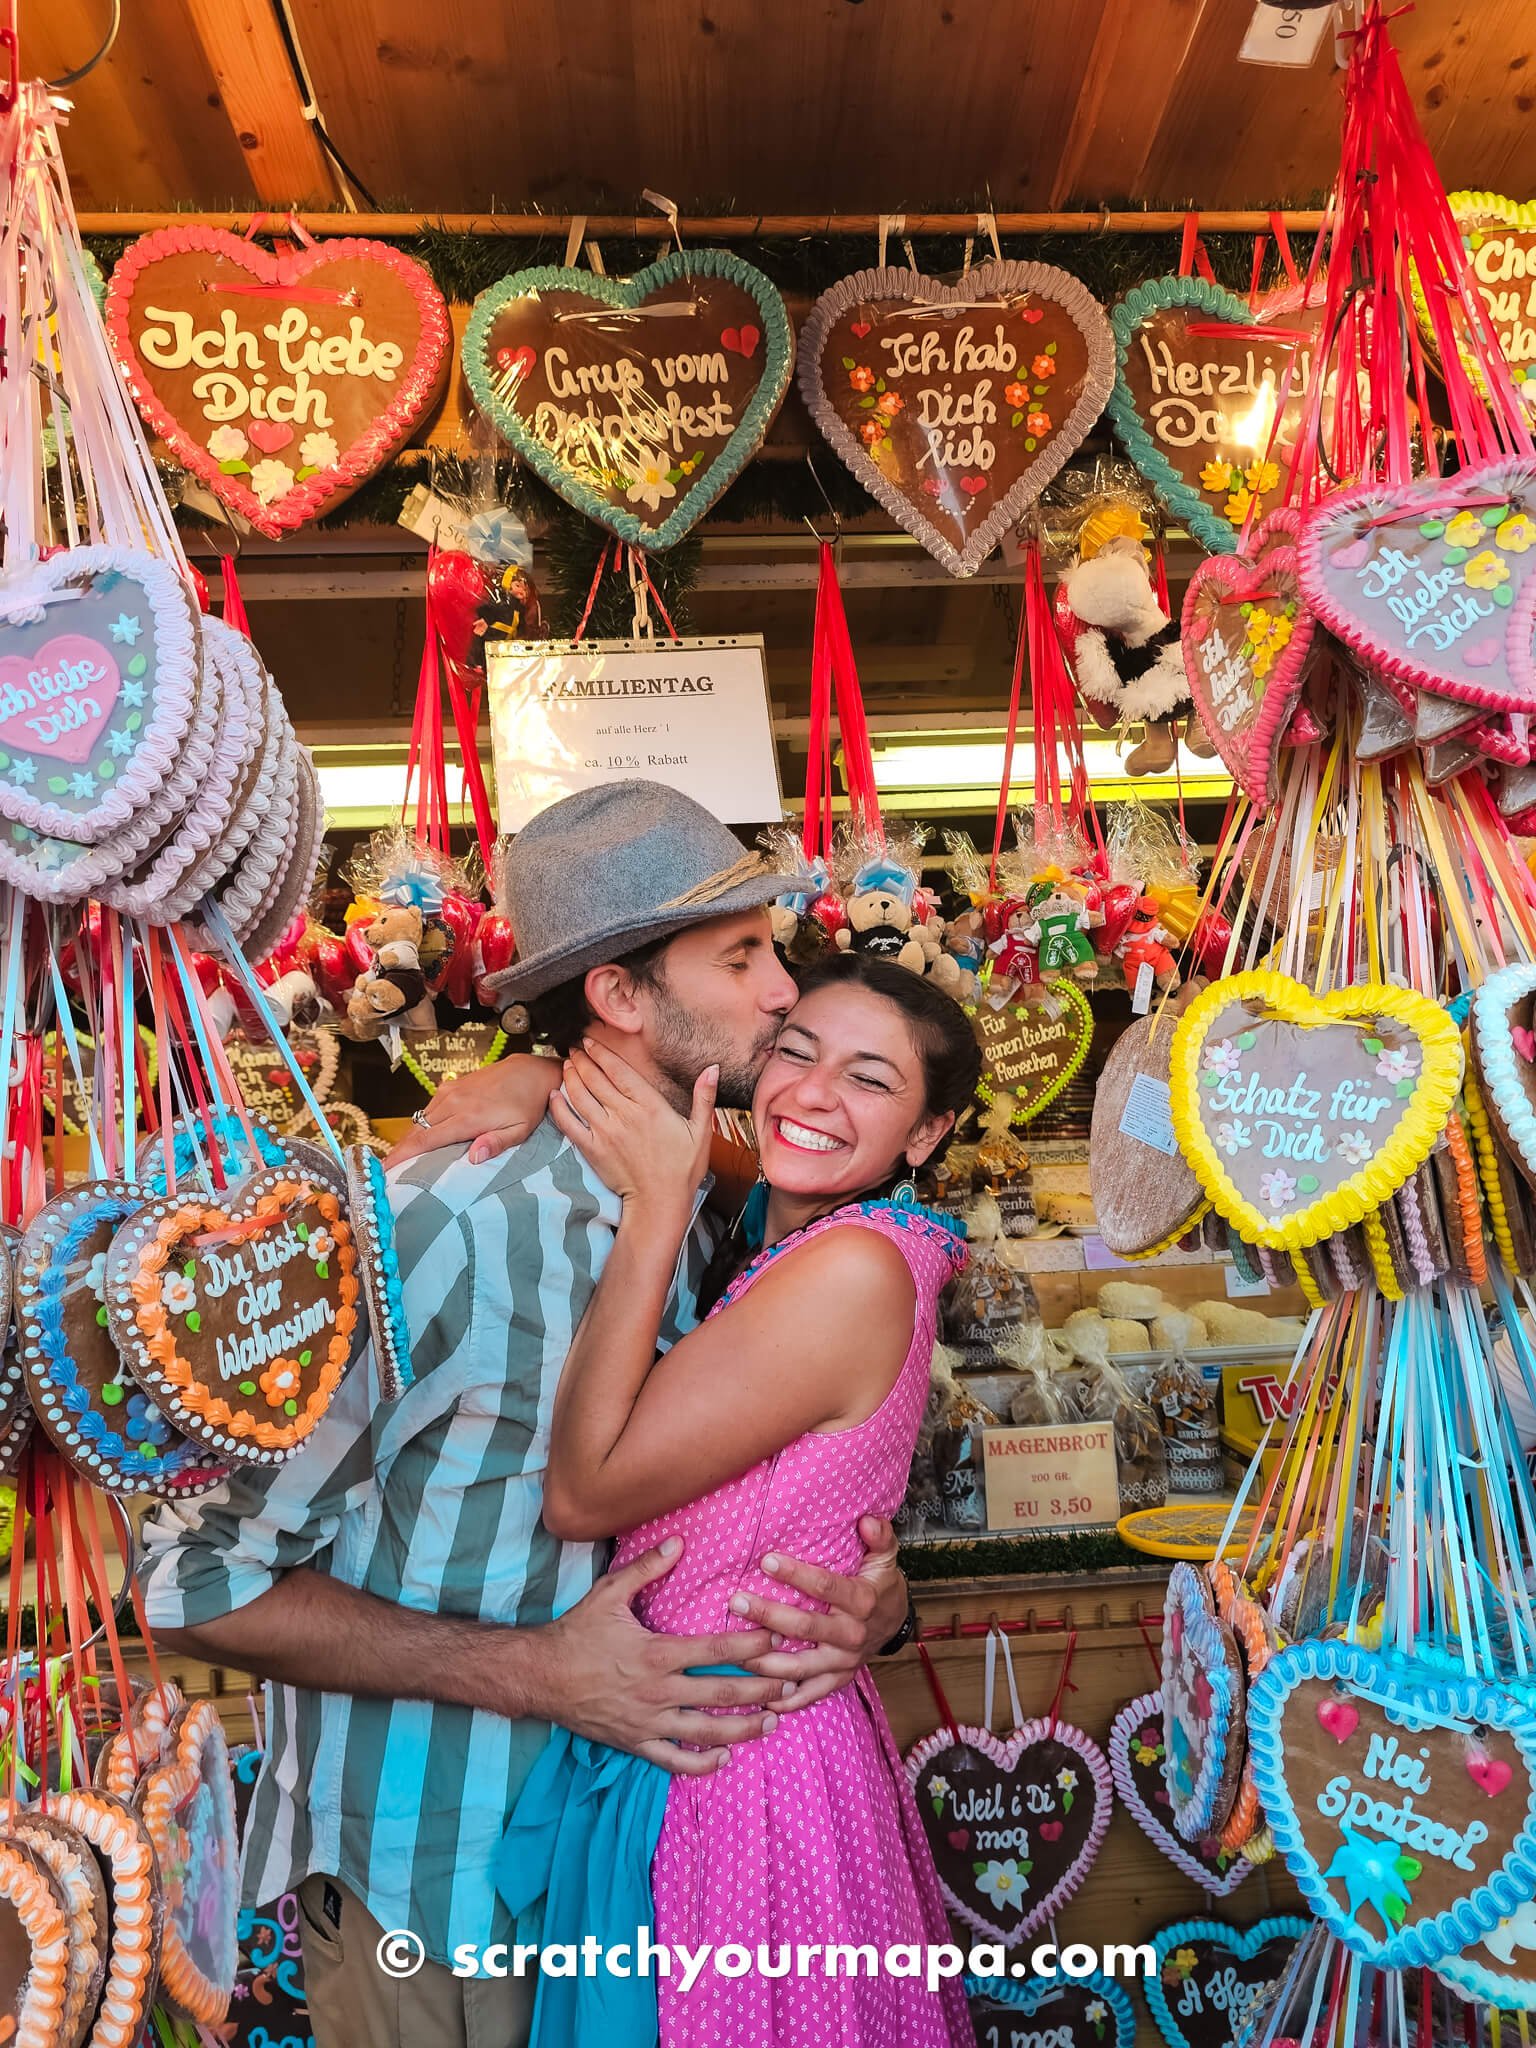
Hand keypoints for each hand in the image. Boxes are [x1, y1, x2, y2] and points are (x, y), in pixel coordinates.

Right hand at [387, 1055, 559, 1166]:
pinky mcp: (451, 1086)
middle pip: (416, 1131)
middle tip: (387, 1171)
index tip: (385, 1170)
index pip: (426, 1141)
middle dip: (400, 1151)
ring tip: (402, 1158)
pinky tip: (422, 1137)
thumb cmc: (527, 1105)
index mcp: (468, 1117)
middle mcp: (453, 1102)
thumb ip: (497, 1144)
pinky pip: (428, 1108)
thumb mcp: (520, 1130)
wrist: (529, 1071)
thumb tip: (474, 1158)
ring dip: (410, 1138)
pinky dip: (421, 1124)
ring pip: (420, 1119)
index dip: (403, 1156)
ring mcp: (450, 1091)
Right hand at [532, 1539, 779, 1773]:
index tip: (777, 1640)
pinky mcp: (636, 1742)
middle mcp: (658, 1691)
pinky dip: (702, 1764)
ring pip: (706, 1732)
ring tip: (773, 1722)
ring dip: (743, 1729)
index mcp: (657, 1653)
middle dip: (761, 1690)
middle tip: (793, 1685)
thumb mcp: (609, 1593)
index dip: (750, 1645)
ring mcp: (648, 1722)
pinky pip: (674, 1761)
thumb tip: (679, 1541)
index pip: (716, 1649)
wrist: (539, 1677)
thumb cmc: (576, 1632)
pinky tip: (725, 1758)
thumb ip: (647, 1567)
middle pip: (721, 1694)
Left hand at [550, 1039, 715, 1215]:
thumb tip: (713, 1069)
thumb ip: (704, 1097)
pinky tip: (554, 1095)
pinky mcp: (592, 1149)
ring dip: (571, 1076)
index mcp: (650, 1106)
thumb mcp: (701, 1132)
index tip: (591, 1042)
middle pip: (596, 1079)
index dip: (602, 1053)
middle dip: (583, 1060)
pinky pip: (569, 1123)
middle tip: (576, 1048)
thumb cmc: (682, 1169)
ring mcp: (605, 1132)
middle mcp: (624, 1115)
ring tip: (567, 1064)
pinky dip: (559, 1107)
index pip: (619, 1071)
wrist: (659, 1202)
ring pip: (580, 1096)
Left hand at [733, 1516, 908, 1712]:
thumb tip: (867, 1520)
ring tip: (734, 1649)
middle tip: (736, 1601)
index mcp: (862, 1601)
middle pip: (804, 1627)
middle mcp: (851, 1635)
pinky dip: (784, 1699)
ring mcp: (843, 1662)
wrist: (896, 1623)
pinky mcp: (837, 1680)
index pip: (825, 1586)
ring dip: (765, 1659)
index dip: (795, 1574)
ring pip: (799, 1666)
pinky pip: (809, 1695)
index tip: (766, 1560)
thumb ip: (880, 1536)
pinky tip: (757, 1695)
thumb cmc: (880, 1584)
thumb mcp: (886, 1556)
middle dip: (768, 1614)